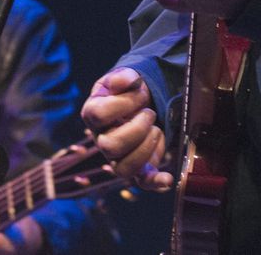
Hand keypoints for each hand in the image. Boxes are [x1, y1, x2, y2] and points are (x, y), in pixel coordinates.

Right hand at [80, 67, 171, 191]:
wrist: (138, 101)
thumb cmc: (127, 90)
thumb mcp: (124, 78)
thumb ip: (123, 77)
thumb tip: (124, 81)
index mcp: (93, 114)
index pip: (98, 115)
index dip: (123, 103)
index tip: (140, 92)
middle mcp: (102, 140)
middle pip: (109, 147)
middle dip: (137, 128)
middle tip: (150, 113)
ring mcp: (118, 157)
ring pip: (123, 169)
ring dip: (146, 148)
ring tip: (156, 129)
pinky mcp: (137, 167)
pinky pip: (142, 182)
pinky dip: (156, 182)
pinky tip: (168, 177)